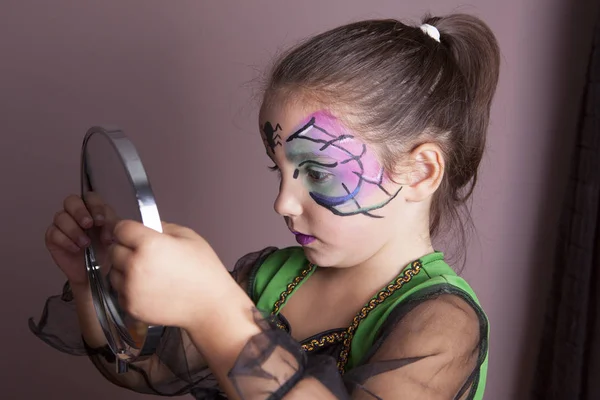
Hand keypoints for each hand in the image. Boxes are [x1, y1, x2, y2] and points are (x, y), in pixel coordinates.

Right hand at [45, 193, 119, 286]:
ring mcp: (62, 224)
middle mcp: (76, 213)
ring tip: (85, 244)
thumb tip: (107, 223)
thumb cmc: (104, 251)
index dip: (95, 207)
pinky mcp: (52, 237)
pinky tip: (76, 249)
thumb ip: (112, 225)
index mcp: (92, 209)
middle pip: (71, 201)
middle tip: (88, 225)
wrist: (95, 271)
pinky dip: (65, 241)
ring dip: (74, 230)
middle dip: (80, 212)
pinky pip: (53, 233)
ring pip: (61, 216)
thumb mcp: (113, 236)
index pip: (91, 197)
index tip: (101, 221)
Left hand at [108, 220, 234, 328]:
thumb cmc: (204, 270)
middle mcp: (135, 266)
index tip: (134, 234)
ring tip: (147, 273)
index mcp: (149, 244)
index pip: (121, 228)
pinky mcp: (130, 306)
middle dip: (125, 249)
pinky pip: (119, 291)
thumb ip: (162, 227)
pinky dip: (128, 289)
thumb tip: (145, 226)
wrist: (210, 304)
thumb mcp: (188, 236)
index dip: (128, 229)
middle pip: (114, 250)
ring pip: (113, 272)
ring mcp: (130, 288)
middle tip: (144, 254)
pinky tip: (148, 288)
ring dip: (124, 269)